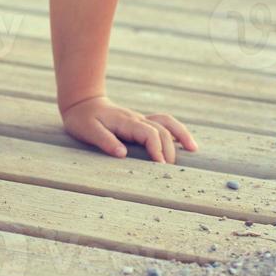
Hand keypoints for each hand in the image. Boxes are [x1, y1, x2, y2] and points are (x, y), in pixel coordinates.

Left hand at [59, 95, 197, 162]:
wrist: (81, 102)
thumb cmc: (82, 118)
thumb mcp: (87, 130)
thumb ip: (104, 140)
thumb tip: (123, 154)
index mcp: (126, 121)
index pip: (149, 133)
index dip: (157, 149)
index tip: (160, 166)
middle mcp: (137, 119)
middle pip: (162, 131)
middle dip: (169, 151)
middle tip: (169, 172)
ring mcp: (140, 119)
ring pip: (167, 123)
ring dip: (181, 134)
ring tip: (194, 149)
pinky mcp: (141, 123)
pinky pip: (163, 123)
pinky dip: (176, 131)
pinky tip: (185, 142)